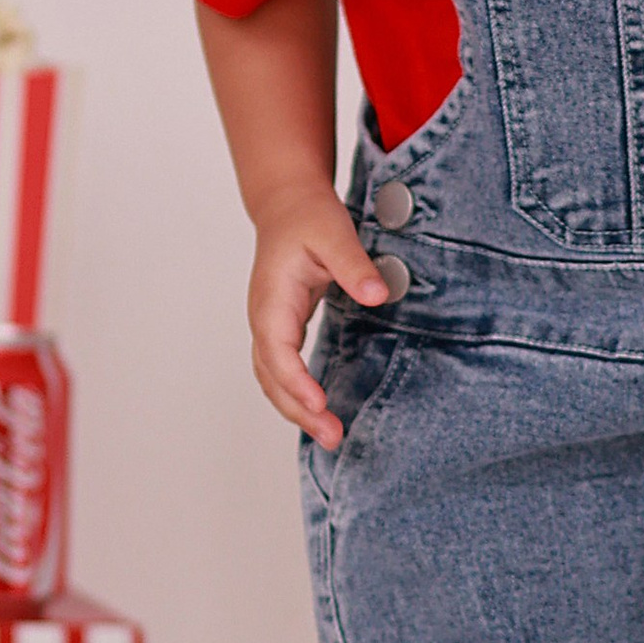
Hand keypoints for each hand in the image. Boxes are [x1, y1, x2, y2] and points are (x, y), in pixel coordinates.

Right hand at [246, 176, 390, 447]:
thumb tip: (379, 296)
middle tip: (333, 435)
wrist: (288, 206)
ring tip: (329, 435)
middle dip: (299, 410)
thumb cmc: (308, 218)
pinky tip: (319, 412)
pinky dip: (295, 397)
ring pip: (272, 380)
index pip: (277, 348)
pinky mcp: (281, 330)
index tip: (319, 403)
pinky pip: (281, 372)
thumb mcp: (335, 234)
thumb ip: (355, 266)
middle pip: (271, 376)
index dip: (295, 380)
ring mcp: (269, 326)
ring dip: (296, 410)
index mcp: (272, 297)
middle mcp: (264, 317)